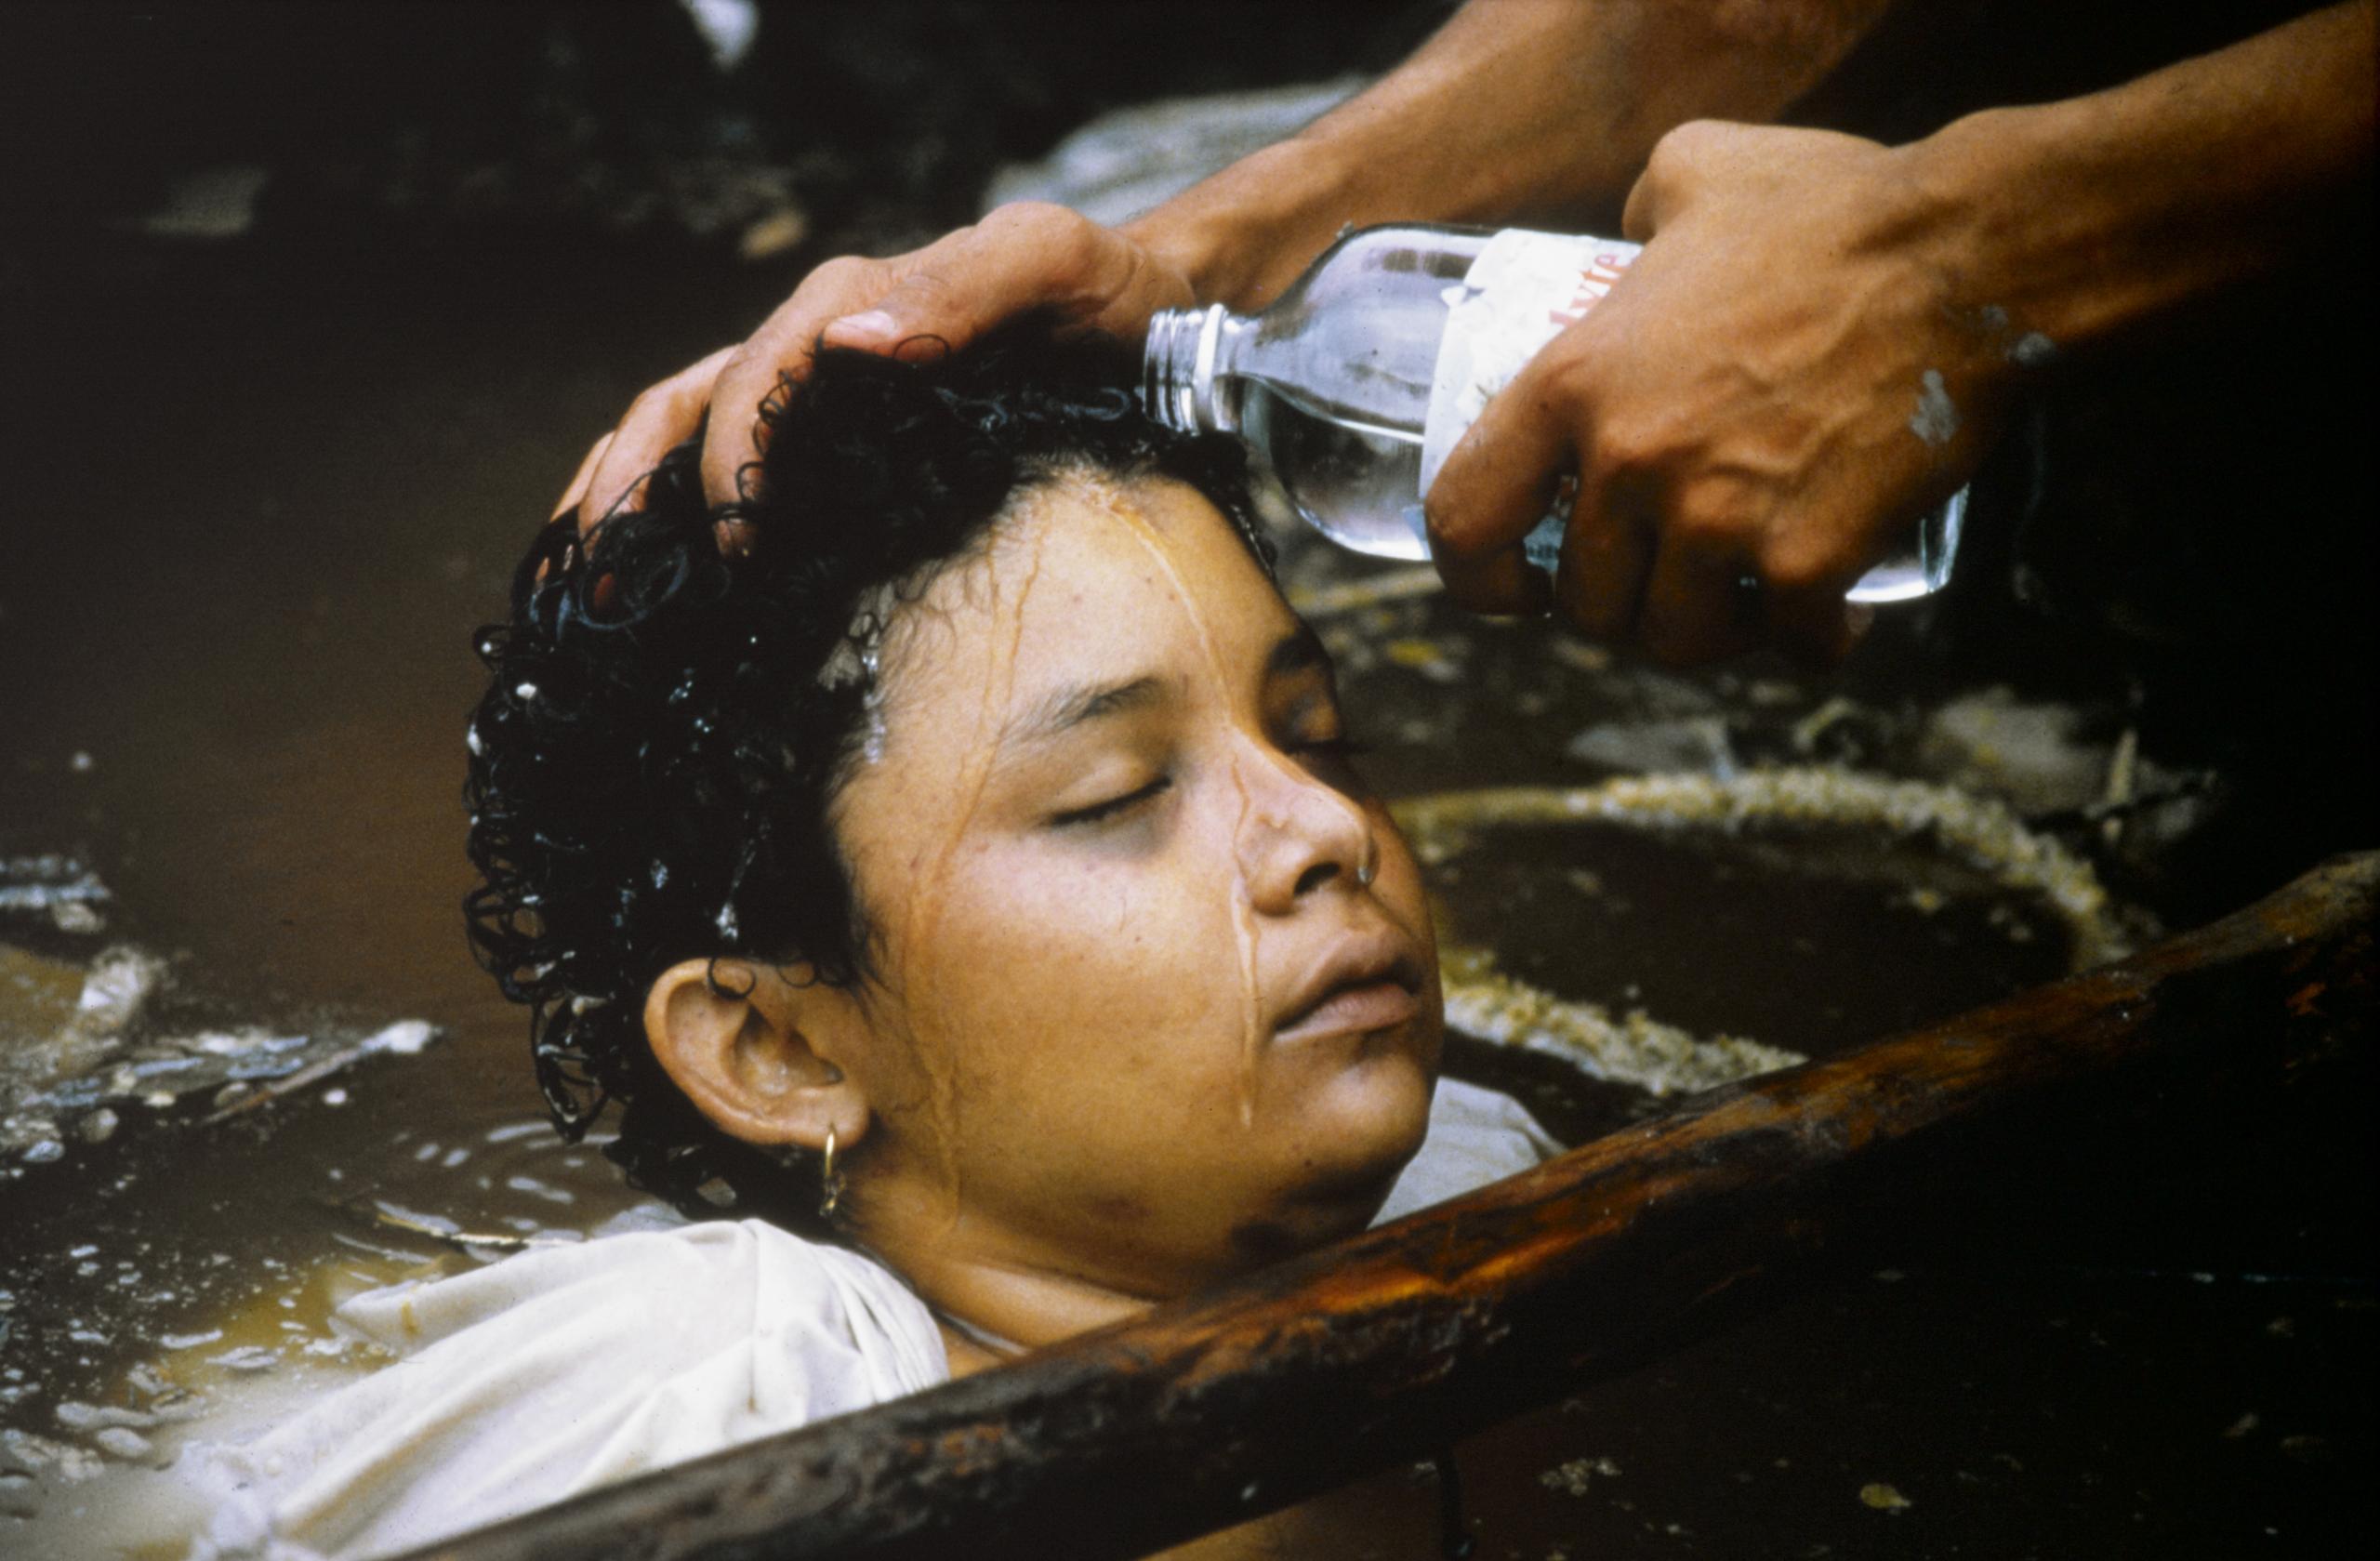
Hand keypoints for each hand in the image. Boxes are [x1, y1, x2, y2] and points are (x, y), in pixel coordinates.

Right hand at [553, 202, 1196, 546]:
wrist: (1150, 313)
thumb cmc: (1104, 287)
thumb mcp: (1051, 260)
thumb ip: (964, 286)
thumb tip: (850, 347)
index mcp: (849, 304)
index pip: (750, 381)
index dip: (728, 462)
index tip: (734, 546)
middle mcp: (815, 347)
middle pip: (680, 406)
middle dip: (624, 488)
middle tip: (599, 583)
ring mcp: (817, 395)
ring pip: (679, 434)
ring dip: (621, 504)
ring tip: (585, 590)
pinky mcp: (836, 440)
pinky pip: (728, 467)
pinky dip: (670, 517)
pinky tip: (652, 585)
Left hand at [1425, 121, 2013, 663]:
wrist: (1962, 254)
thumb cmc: (1833, 207)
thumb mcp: (1695, 172)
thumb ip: (1638, 212)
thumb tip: (1629, 233)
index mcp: (1571, 381)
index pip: (1462, 519)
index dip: (1475, 579)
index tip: (1517, 590)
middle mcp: (1626, 461)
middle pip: (1584, 603)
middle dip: (1624, 607)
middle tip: (1670, 580)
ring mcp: (1712, 518)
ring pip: (1673, 639)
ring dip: (1707, 635)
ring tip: (1742, 603)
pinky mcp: (1802, 559)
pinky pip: (1786, 643)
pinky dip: (1811, 641)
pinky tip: (1832, 618)